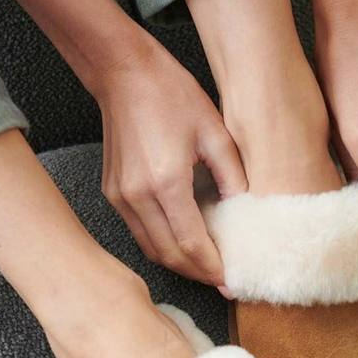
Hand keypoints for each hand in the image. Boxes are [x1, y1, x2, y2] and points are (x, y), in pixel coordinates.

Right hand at [94, 37, 246, 284]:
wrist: (123, 73)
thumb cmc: (170, 94)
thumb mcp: (214, 131)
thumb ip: (232, 175)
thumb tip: (244, 209)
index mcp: (166, 182)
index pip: (192, 244)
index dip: (213, 269)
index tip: (232, 283)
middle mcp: (137, 197)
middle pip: (169, 255)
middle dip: (198, 274)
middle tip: (223, 283)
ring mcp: (120, 198)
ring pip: (151, 249)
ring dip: (179, 264)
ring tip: (206, 268)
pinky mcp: (113, 193)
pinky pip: (139, 233)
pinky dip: (162, 246)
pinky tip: (182, 244)